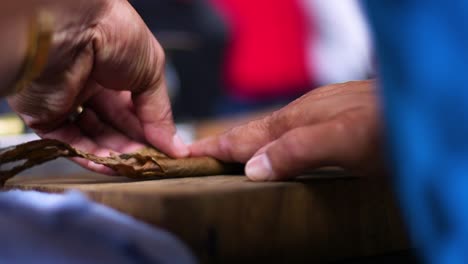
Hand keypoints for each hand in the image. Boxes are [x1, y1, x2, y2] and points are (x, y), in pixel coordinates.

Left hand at [8, 0, 188, 172]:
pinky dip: (90, 156)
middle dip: (134, 145)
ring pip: (93, 138)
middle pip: (114, 127)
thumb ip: (161, 112)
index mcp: (115, 72)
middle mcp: (90, 87)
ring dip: (115, 154)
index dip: (150, 131)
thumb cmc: (115, 35)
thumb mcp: (152, 72)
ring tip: (134, 165)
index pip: (133, 111)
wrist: (71, 27)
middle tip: (151, 162)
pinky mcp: (45, 115)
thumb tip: (176, 147)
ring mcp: (67, 102)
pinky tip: (111, 165)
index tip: (166, 151)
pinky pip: (68, 142)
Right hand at [190, 80, 384, 180]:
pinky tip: (277, 148)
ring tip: (229, 154)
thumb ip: (298, 149)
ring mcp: (319, 116)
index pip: (246, 136)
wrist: (426, 110)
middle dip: (225, 142)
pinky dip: (272, 142)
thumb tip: (252, 167)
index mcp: (298, 121)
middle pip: (254, 131)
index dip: (217, 148)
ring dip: (247, 143)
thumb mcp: (345, 140)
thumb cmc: (394, 126)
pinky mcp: (332, 122)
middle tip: (200, 154)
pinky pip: (290, 133)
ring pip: (272, 131)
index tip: (188, 154)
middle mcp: (304, 115)